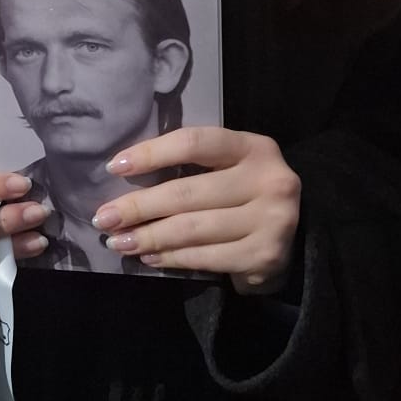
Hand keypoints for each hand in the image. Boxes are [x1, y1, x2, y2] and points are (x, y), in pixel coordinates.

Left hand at [90, 127, 300, 292]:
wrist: (296, 237)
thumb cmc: (245, 195)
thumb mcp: (229, 168)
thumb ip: (192, 165)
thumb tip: (125, 176)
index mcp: (255, 147)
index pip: (195, 143)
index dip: (152, 153)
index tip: (115, 167)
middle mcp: (269, 180)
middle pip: (186, 192)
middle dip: (137, 207)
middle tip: (104, 218)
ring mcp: (272, 220)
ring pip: (191, 229)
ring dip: (148, 238)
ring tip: (119, 242)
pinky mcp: (264, 256)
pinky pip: (204, 257)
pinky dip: (171, 258)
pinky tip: (150, 257)